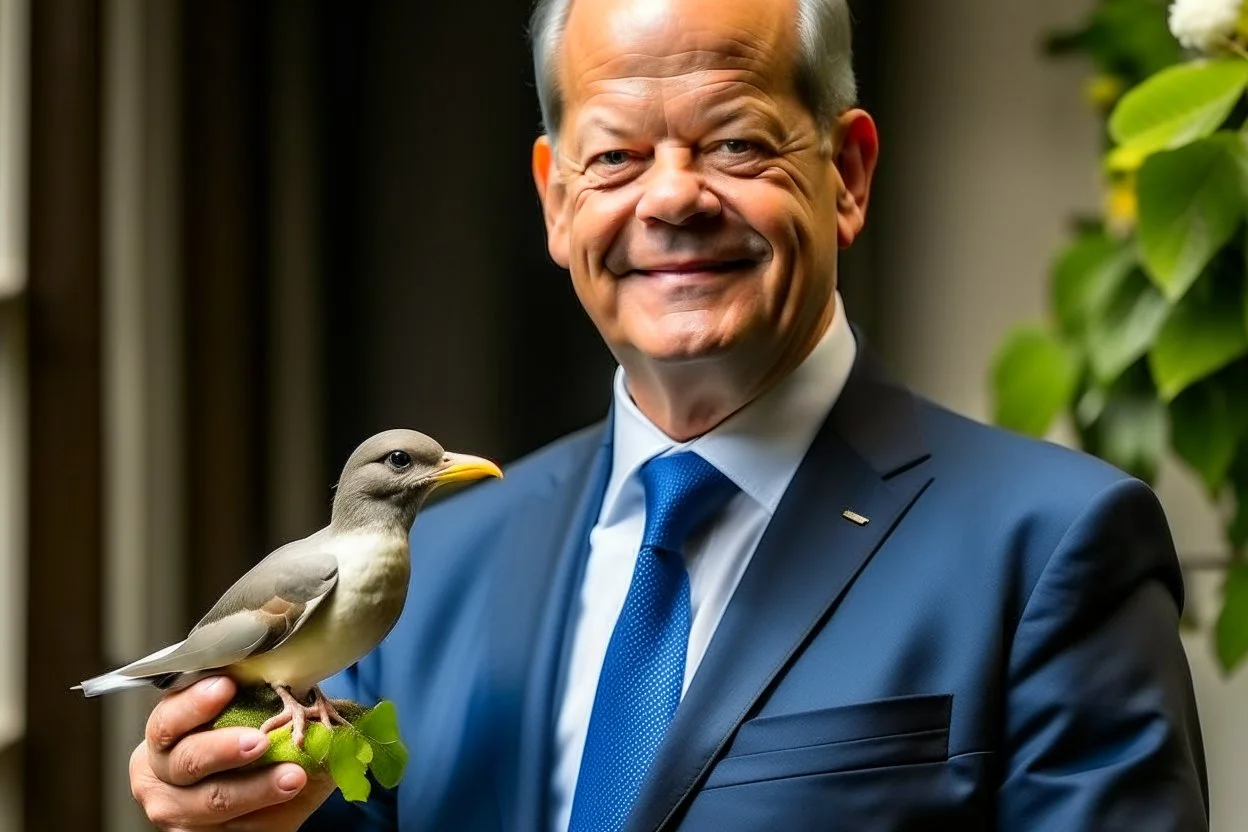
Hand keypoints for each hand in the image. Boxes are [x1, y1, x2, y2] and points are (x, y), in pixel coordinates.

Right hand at [130, 676, 336, 830]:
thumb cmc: (232, 738)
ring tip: (293, 776)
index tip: (226, 686)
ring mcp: (182, 814)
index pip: (168, 721)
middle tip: (260, 741)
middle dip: (224, 750)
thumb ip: (251, 698)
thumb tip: (297, 688)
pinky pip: (241, 828)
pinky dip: (272, 813)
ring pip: (215, 803)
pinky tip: (294, 799)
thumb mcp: (233, 713)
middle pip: (188, 763)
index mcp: (165, 738)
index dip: (193, 704)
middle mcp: (163, 779)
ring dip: (257, 789)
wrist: (228, 791)